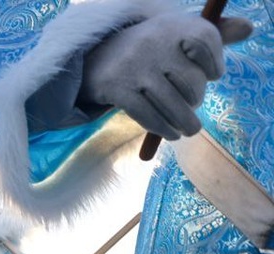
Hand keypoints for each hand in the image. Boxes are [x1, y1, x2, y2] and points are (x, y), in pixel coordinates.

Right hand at [80, 12, 251, 140]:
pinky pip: (147, 115)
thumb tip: (248, 29)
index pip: (205, 41)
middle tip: (193, 107)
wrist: (99, 58)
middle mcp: (153, 42)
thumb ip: (212, 37)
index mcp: (172, 25)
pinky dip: (162, 128)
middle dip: (195, 100)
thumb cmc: (152, 50)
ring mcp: (134, 67)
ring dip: (184, 123)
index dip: (214, 64)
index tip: (212, 76)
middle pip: (191, 81)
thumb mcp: (178, 35)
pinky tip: (170, 134)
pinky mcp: (117, 89)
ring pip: (171, 104)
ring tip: (189, 131)